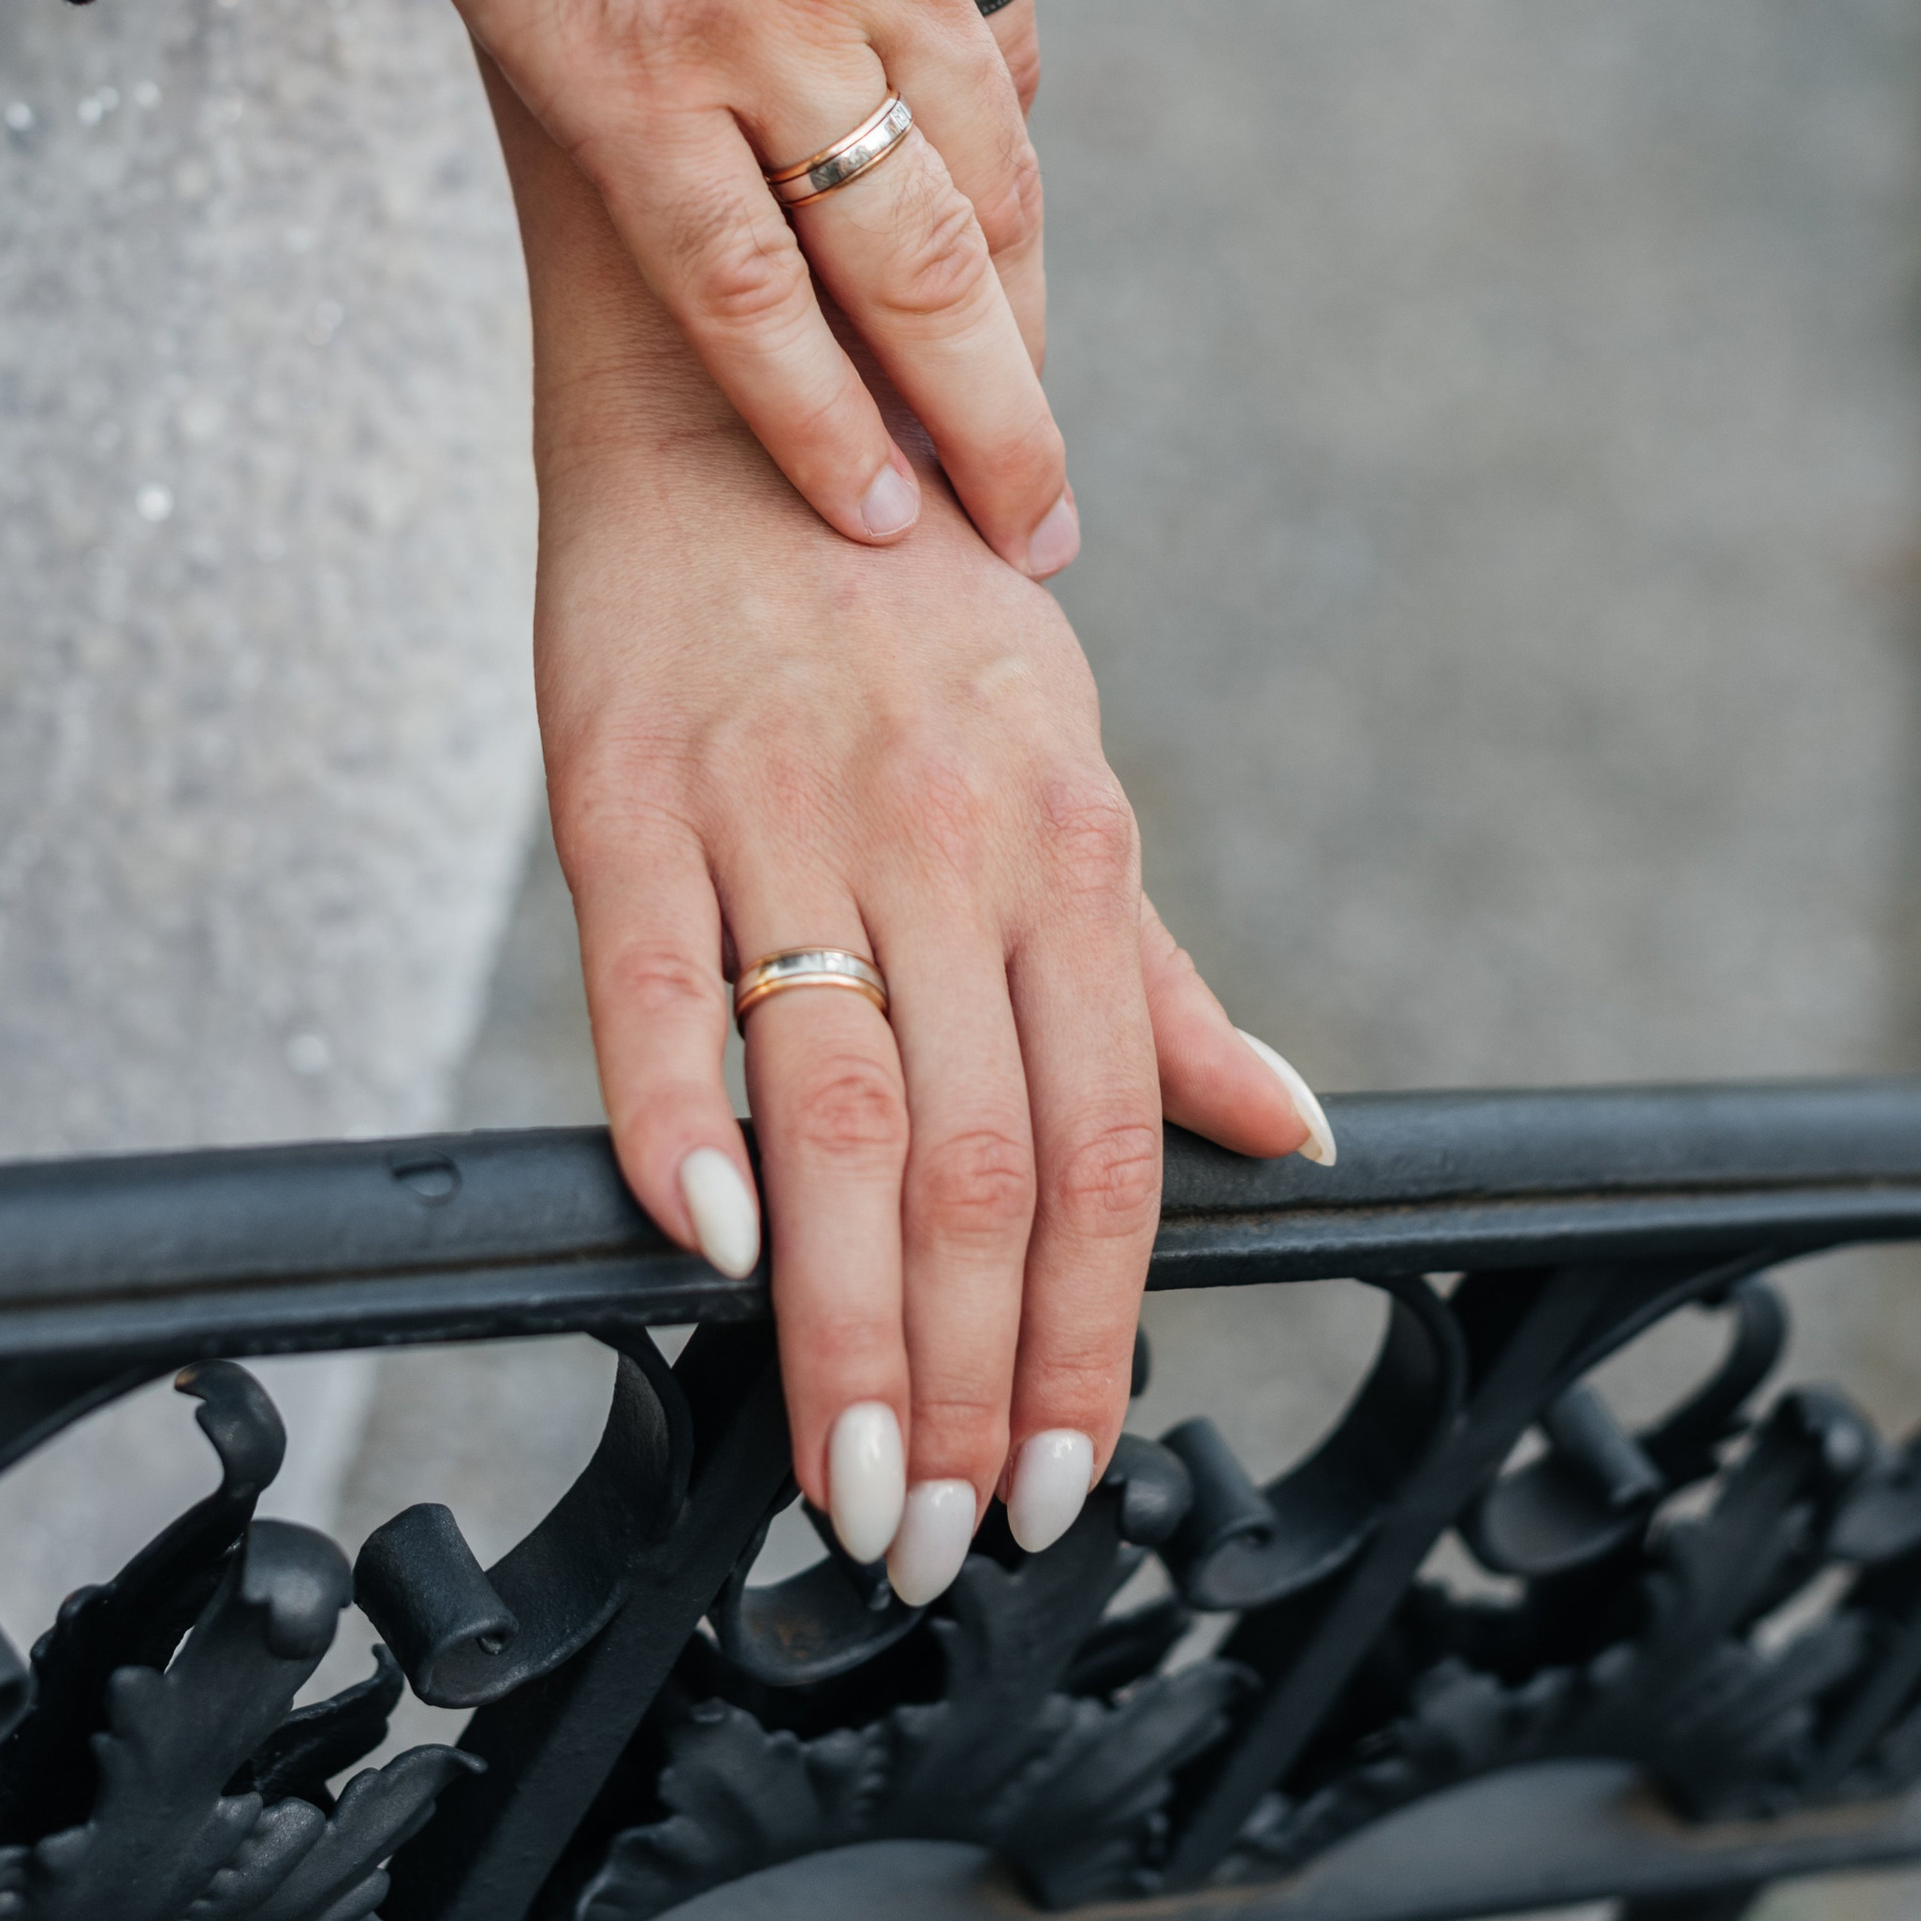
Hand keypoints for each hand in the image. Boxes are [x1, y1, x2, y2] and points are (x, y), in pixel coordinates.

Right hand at [389, 0, 1072, 577]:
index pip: (999, 50)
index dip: (995, 178)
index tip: (996, 274)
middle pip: (989, 190)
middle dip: (1022, 347)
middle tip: (1054, 478)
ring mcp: (771, 31)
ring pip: (905, 268)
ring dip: (968, 415)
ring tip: (1005, 527)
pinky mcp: (628, 85)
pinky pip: (744, 289)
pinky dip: (811, 409)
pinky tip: (865, 502)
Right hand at [501, 78, 1332, 1599]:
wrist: (752, 376)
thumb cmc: (909, 600)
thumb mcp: (1065, 764)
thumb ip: (1158, 972)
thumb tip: (1292, 1134)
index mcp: (1067, 845)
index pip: (1106, 1141)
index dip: (1091, 1332)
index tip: (1066, 1487)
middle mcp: (949, 836)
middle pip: (983, 1156)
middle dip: (974, 1377)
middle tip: (941, 1545)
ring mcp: (786, 810)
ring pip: (843, 1101)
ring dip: (849, 1318)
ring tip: (847, 1482)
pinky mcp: (628, 784)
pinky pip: (659, 973)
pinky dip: (681, 1115)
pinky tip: (693, 1247)